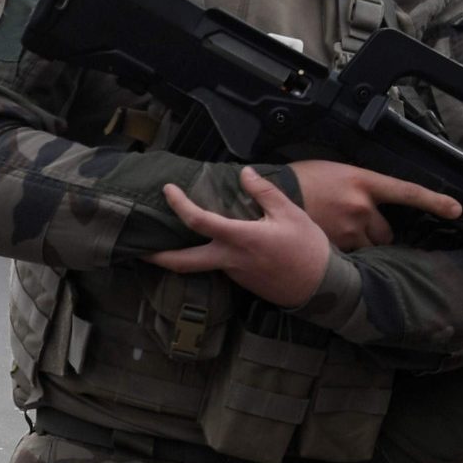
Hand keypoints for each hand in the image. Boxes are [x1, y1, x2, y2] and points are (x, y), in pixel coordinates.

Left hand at [149, 167, 332, 307]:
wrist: (324, 289)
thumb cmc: (309, 249)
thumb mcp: (290, 214)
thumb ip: (264, 192)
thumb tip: (243, 173)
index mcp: (240, 239)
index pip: (198, 221)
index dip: (178, 204)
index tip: (167, 190)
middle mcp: (229, 260)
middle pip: (182, 264)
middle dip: (157, 257)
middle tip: (137, 249)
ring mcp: (233, 275)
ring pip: (200, 266)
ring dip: (182, 255)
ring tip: (168, 239)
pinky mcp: (241, 283)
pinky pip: (219, 267)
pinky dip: (208, 257)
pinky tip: (208, 245)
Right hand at [286, 160, 461, 251]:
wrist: (267, 195)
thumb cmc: (297, 179)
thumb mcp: (332, 171)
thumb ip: (356, 186)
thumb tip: (367, 199)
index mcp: (362, 181)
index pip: (407, 192)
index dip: (435, 201)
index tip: (456, 209)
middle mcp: (361, 206)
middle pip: (386, 231)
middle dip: (376, 233)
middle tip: (356, 228)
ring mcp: (349, 228)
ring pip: (369, 246)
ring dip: (361, 245)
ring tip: (339, 237)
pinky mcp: (335, 246)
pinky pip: (350, 256)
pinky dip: (343, 254)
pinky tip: (329, 245)